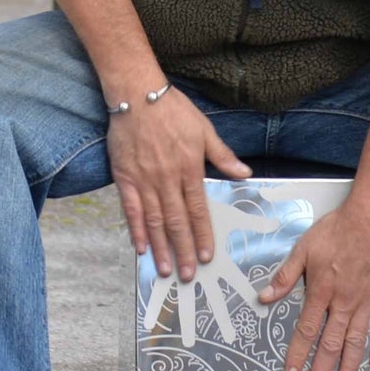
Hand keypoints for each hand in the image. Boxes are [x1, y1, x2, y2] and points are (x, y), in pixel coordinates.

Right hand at [108, 89, 249, 280]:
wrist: (137, 95)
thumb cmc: (173, 110)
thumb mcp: (204, 130)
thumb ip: (223, 156)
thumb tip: (244, 173)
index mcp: (190, 169)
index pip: (198, 210)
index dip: (203, 235)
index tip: (207, 256)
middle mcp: (167, 179)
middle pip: (177, 222)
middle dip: (183, 251)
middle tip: (189, 275)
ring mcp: (144, 180)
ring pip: (155, 221)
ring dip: (160, 248)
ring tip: (165, 270)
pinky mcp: (124, 178)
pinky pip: (131, 209)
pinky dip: (136, 230)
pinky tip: (140, 247)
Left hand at [257, 200, 369, 370]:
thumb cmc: (336, 230)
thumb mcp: (303, 248)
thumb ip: (284, 276)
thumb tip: (263, 298)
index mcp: (321, 292)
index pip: (306, 330)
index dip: (297, 354)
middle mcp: (344, 303)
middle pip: (331, 344)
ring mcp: (367, 301)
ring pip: (357, 341)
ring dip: (349, 368)